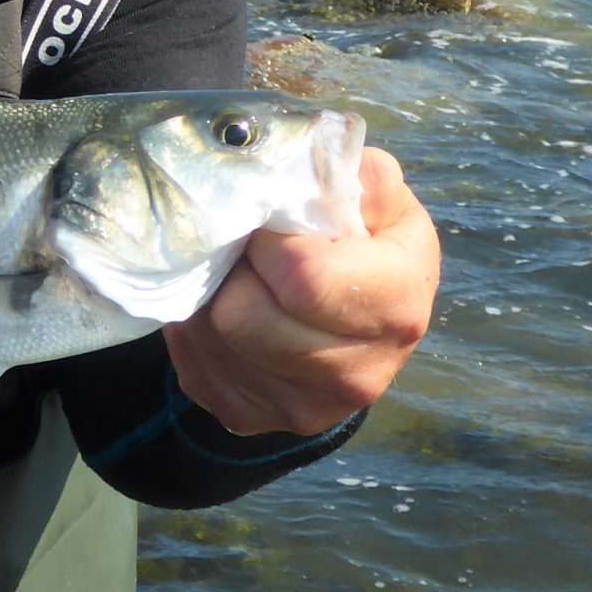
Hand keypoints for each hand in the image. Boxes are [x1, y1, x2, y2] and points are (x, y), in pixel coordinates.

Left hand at [163, 146, 439, 438]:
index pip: (303, 279)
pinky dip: (196, 330)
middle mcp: (359, 375)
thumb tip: (330, 172)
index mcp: (398, 309)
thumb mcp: (380, 202)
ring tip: (236, 276)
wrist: (353, 319)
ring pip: (211, 338)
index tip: (272, 225)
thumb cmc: (364, 245)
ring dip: (211, 296)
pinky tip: (226, 307)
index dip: (271, 243)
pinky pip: (194, 365)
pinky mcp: (252, 419)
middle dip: (235, 271)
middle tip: (246, 251)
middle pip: (245, 318)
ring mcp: (304, 408)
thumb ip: (365, 179)